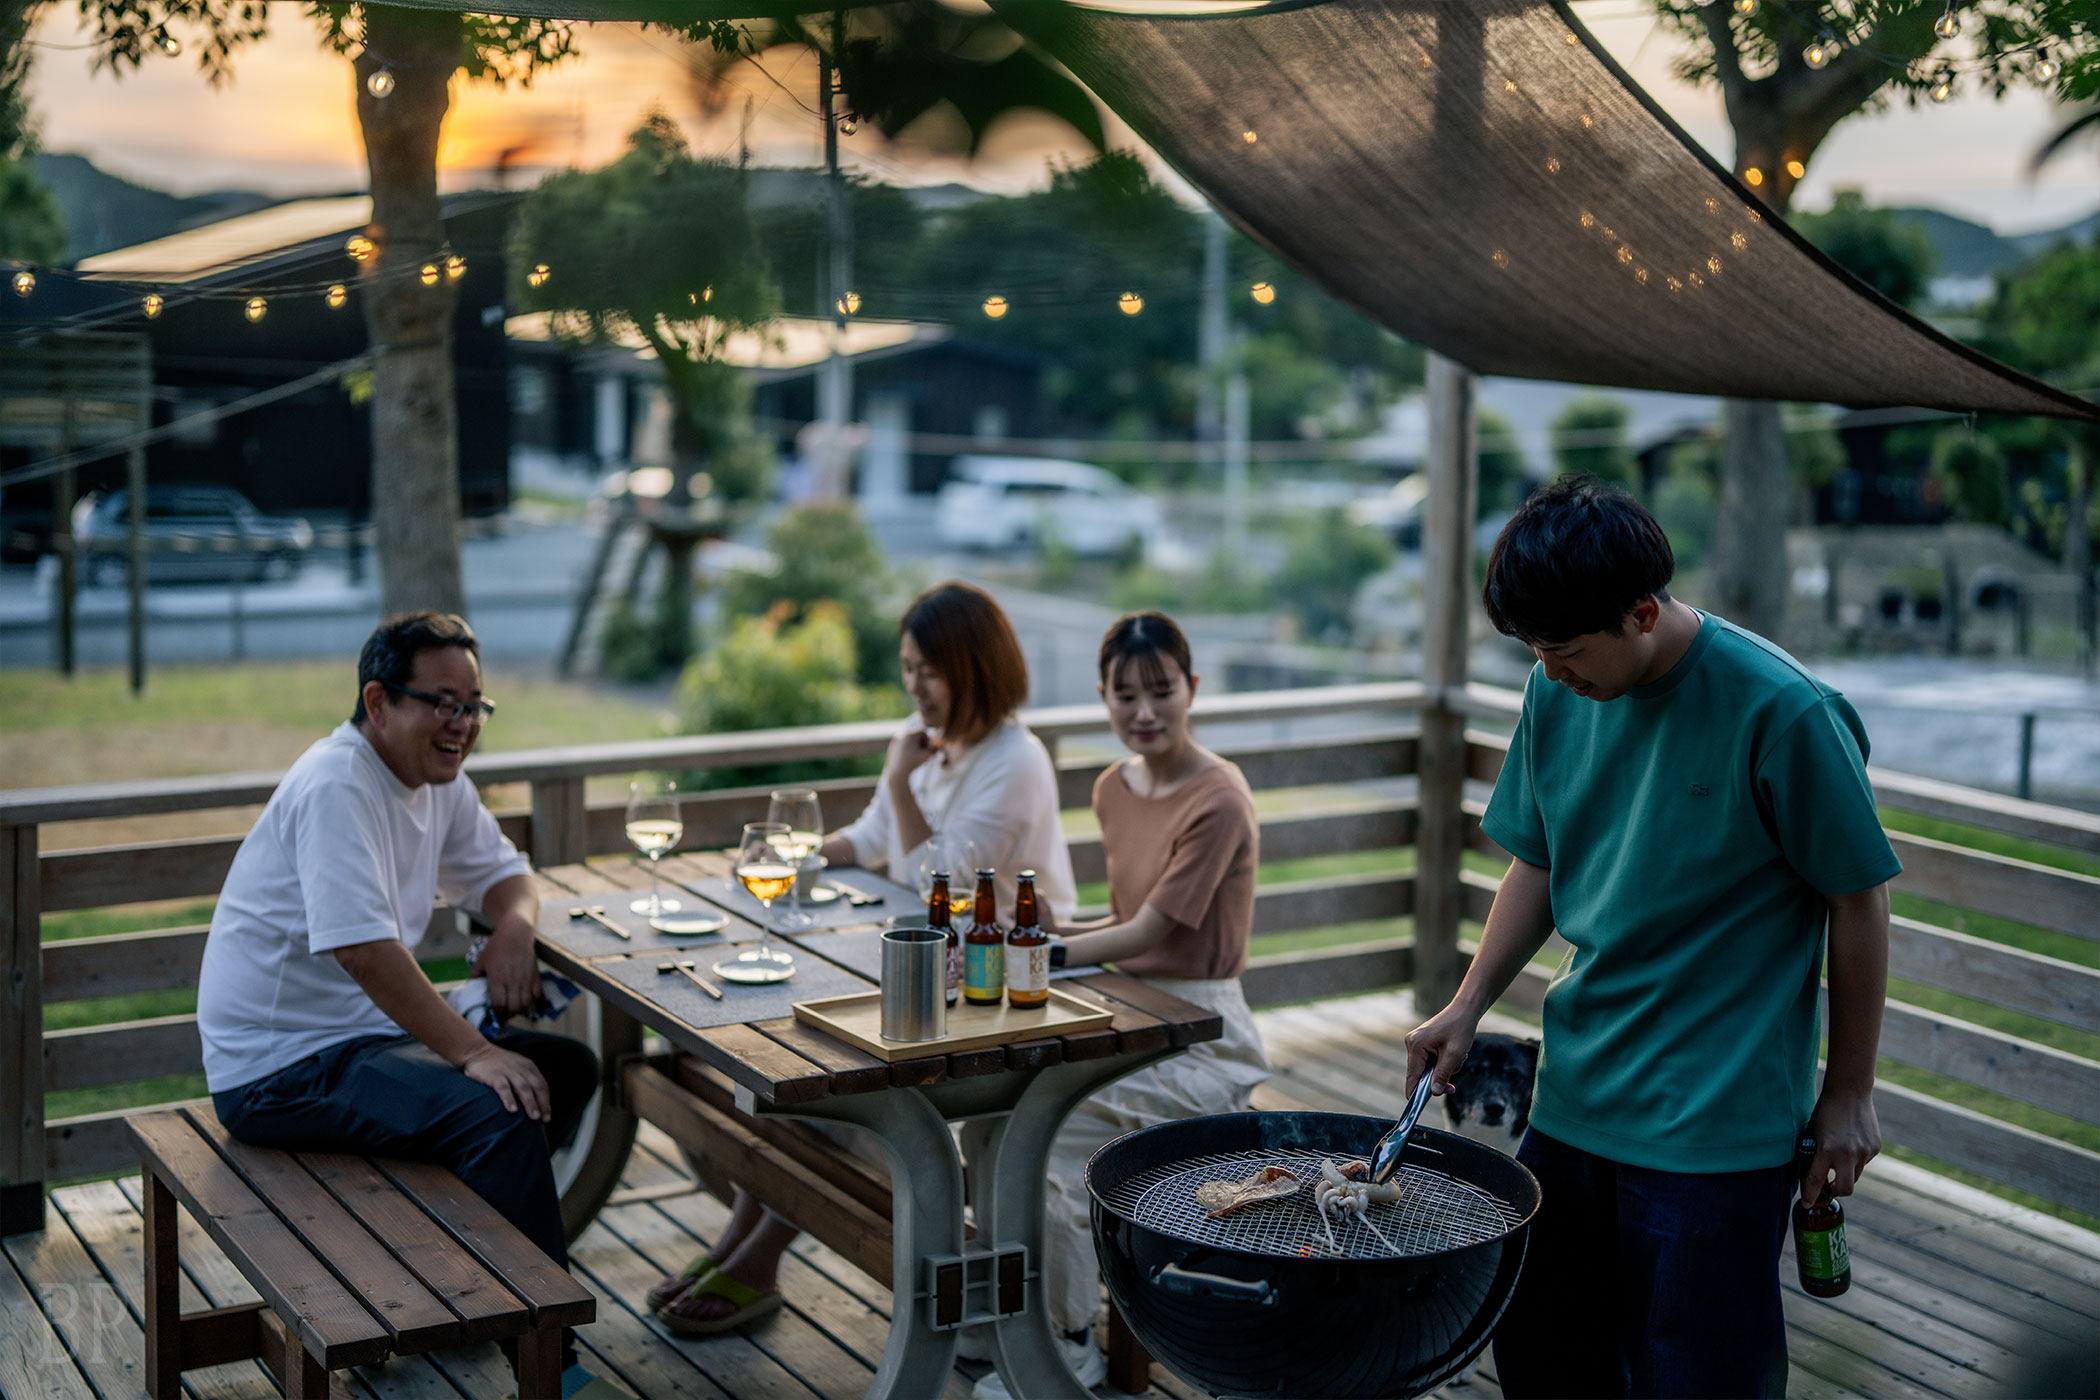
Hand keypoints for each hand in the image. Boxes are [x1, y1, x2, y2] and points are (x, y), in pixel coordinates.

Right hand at [461, 1044, 551, 1121]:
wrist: (477, 1051)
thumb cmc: (498, 1065)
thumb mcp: (516, 1068)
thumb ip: (525, 1080)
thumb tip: (533, 1104)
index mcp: (529, 1067)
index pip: (542, 1085)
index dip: (546, 1101)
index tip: (546, 1116)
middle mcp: (521, 1068)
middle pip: (536, 1086)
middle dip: (542, 1103)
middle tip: (543, 1119)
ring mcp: (508, 1071)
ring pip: (523, 1087)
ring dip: (530, 1102)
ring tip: (534, 1117)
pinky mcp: (494, 1074)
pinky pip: (503, 1087)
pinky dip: (509, 1098)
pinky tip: (512, 1110)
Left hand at [476, 917, 541, 1017]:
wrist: (516, 933)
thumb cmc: (496, 946)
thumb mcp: (480, 960)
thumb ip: (474, 976)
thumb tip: (470, 989)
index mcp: (498, 977)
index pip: (499, 1004)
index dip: (497, 1014)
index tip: (494, 1017)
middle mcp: (513, 980)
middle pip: (514, 1007)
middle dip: (508, 1016)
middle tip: (503, 1017)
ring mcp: (526, 978)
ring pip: (526, 1003)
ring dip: (520, 1011)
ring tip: (513, 1011)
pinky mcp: (535, 975)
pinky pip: (537, 994)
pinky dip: (533, 1002)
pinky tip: (526, 1003)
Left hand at [888, 726, 939, 784]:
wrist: (897, 771)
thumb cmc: (914, 763)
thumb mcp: (927, 755)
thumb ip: (935, 748)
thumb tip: (939, 742)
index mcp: (910, 734)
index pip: (922, 731)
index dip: (927, 740)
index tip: (928, 748)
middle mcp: (902, 735)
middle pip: (915, 735)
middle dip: (920, 742)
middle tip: (922, 752)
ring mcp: (896, 741)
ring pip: (908, 740)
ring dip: (914, 746)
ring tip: (916, 756)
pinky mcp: (892, 747)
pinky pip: (902, 745)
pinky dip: (906, 750)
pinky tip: (908, 758)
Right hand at [1403, 1003, 1480, 1099]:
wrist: (1465, 1011)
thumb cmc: (1460, 1029)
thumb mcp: (1454, 1055)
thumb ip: (1442, 1075)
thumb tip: (1434, 1092)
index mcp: (1416, 1045)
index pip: (1412, 1076)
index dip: (1415, 1093)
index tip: (1418, 1107)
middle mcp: (1412, 1043)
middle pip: (1420, 1074)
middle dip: (1439, 1078)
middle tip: (1454, 1084)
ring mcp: (1416, 1042)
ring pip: (1428, 1069)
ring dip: (1444, 1069)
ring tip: (1457, 1058)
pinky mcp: (1423, 1043)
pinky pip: (1431, 1061)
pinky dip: (1443, 1062)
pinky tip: (1453, 1054)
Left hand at [1802, 1085, 1879, 1202]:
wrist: (1850, 1092)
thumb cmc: (1825, 1112)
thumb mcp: (1813, 1133)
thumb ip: (1814, 1156)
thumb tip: (1812, 1178)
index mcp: (1826, 1150)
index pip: (1816, 1181)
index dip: (1810, 1195)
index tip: (1806, 1203)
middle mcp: (1847, 1154)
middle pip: (1844, 1190)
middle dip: (1835, 1192)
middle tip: (1829, 1187)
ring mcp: (1864, 1152)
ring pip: (1855, 1176)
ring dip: (1846, 1173)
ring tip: (1839, 1154)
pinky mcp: (1875, 1148)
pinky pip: (1864, 1162)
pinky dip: (1856, 1159)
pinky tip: (1851, 1142)